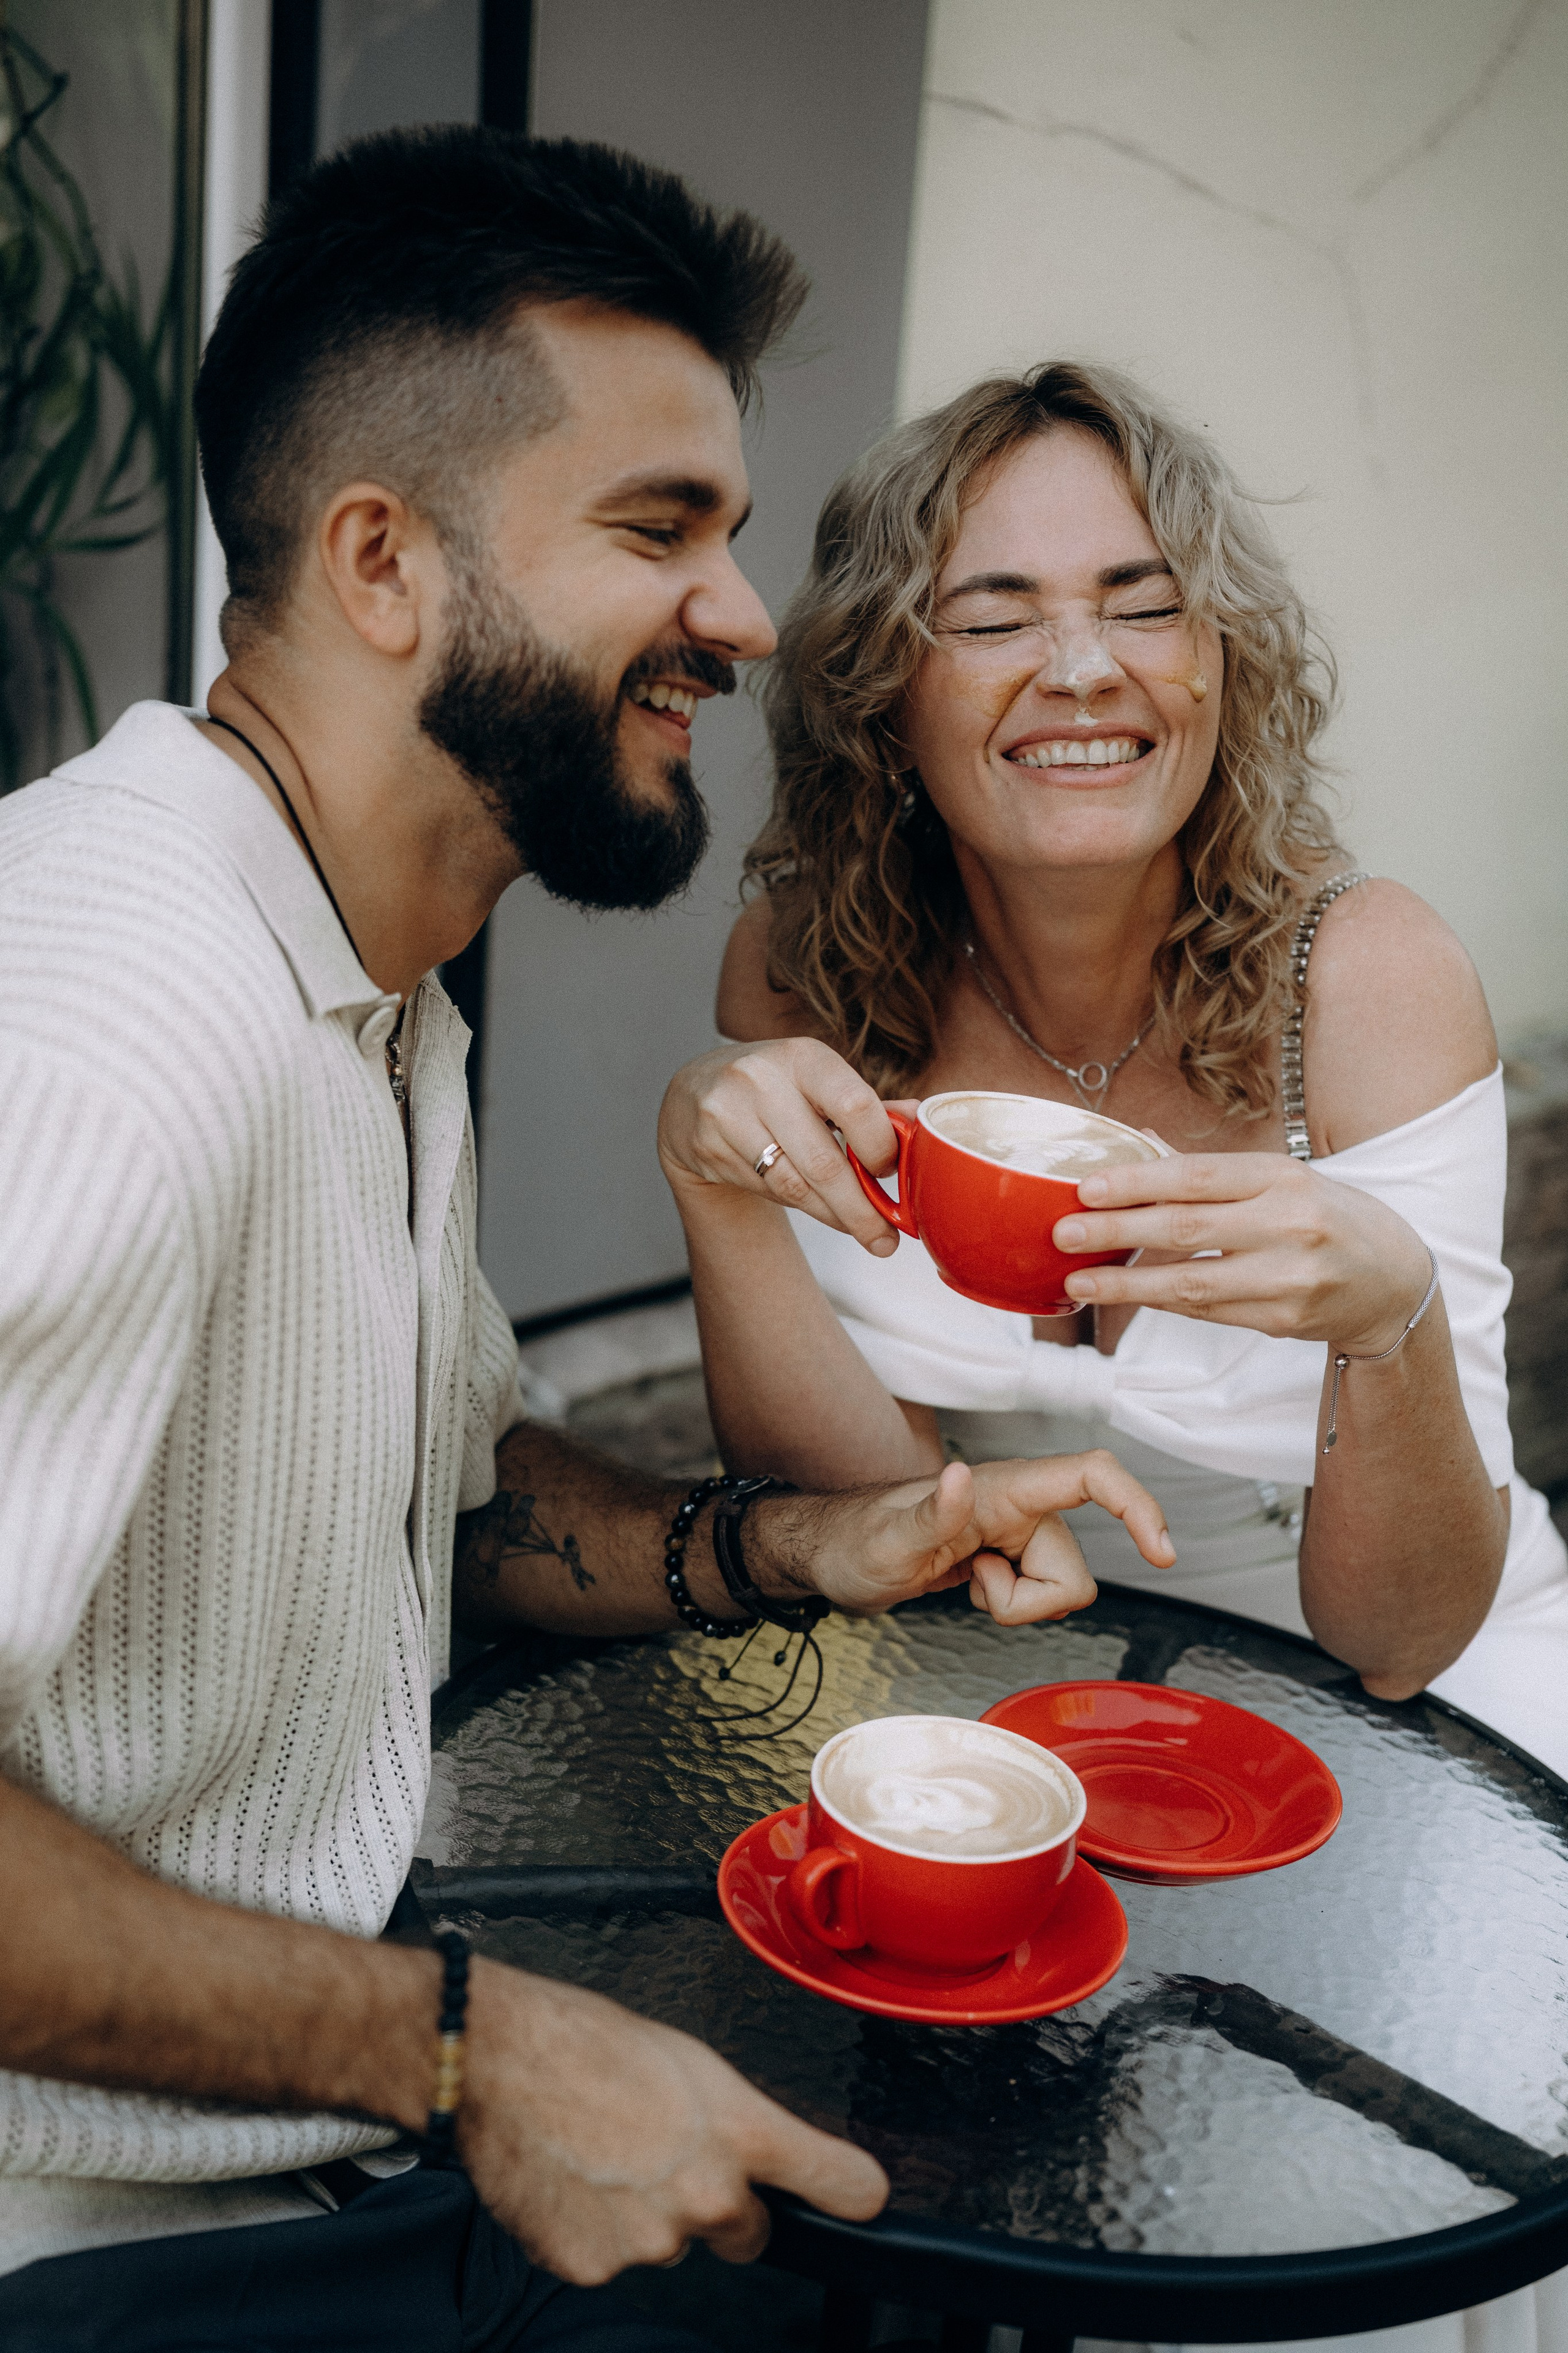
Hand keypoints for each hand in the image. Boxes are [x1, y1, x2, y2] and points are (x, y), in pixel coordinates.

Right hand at [459, 1962, 886, 2283]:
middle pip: (744, 2230)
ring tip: (599, 2152)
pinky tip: (569, 2181)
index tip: (863, 2199)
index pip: (837, 2182)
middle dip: (717, 2206)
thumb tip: (743, 2150)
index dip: (851, 2192)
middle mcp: (708, 2194)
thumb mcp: (687, 2059)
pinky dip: (591, 2231)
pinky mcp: (594, 2267)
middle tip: (665, 2156)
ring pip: (667, 2244)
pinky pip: (608, 2259)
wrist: (496, 2061)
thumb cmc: (583, 2040)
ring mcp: (651, 2241)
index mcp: (739, 2130)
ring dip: (644, 2214)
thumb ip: (729, 2118)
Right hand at [658, 1040, 904, 1254]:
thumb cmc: (775, 1091)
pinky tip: (816, 1208)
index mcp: (804, 1057)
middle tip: (885, 1241)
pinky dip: (799, 1207)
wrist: (694, 1096)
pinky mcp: (707, 1146)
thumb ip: (868, 1106)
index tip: (890, 1173)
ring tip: (861, 1233)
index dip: (880, 1148)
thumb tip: (921, 1120)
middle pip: (825, 1162)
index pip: (855, 1105)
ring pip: (795, 1186)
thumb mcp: (819, 1084)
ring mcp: (728, 1112)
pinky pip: (767, 1191)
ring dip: (834, 1217)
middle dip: (861, 1210)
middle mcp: (762, 1078)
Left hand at [771, 1454, 1174, 1626]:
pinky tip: (974, 1587)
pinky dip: (1012, 1607)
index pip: (1092, 1475)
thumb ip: (930, 1515)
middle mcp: (1023, 1505)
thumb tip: (960, 1479)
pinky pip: (1042, 1599)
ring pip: (1063, 1591)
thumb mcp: (885, 1541)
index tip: (1164, 1553)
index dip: (1139, 1506)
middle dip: (1030, 1602)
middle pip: (1076, 1570)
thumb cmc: (855, 1541)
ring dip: (1017, 1605)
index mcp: (1004, 1487)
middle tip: (971, 1584)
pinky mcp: (1014, 1558)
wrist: (838, 1557)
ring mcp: (1021, 1533)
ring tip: (966, 1582)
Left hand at [1052, 1153, 1433, 1354]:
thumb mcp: (1280, 1178)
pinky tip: (1127, 1294)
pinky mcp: (1283, 1319)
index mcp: (1283, 1177)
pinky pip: (1208, 1311)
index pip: (1197, 1176)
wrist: (1394, 1281)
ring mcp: (1288, 1277)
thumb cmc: (1326, 1218)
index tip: (1086, 1188)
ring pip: (1191, 1281)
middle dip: (1117, 1231)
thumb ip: (1209, 1169)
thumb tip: (1136, 1140)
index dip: (1137, 1181)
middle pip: (1186, 1227)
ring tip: (1079, 1279)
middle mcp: (1289, 1224)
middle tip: (1063, 1233)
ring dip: (1127, 1282)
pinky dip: (1163, 1302)